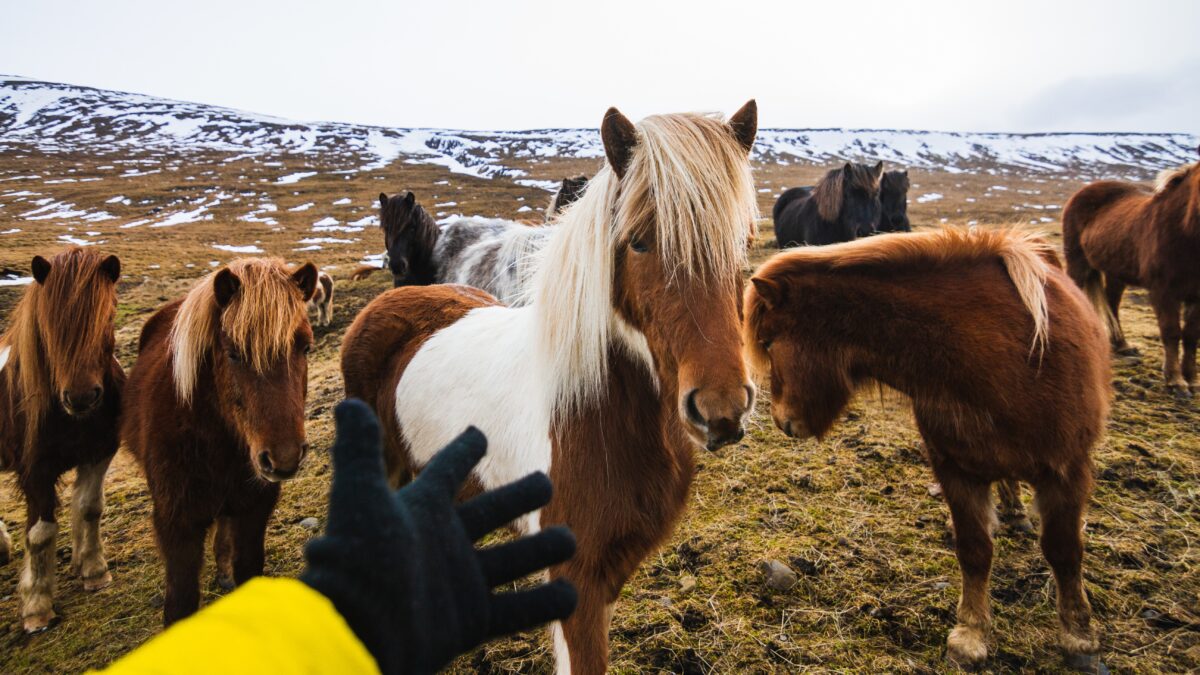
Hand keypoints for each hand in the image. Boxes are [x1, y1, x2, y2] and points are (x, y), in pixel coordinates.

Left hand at [301, 400, 576, 673]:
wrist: (359, 632)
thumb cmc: (360, 561)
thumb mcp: (360, 497)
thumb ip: (359, 451)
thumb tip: (346, 404)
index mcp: (420, 510)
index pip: (447, 471)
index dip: (463, 451)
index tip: (479, 435)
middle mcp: (441, 544)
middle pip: (490, 512)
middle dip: (517, 497)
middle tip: (546, 482)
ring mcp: (457, 583)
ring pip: (512, 560)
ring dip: (541, 549)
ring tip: (570, 539)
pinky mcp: (469, 621)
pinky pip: (516, 610)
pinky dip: (544, 603)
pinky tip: (572, 596)